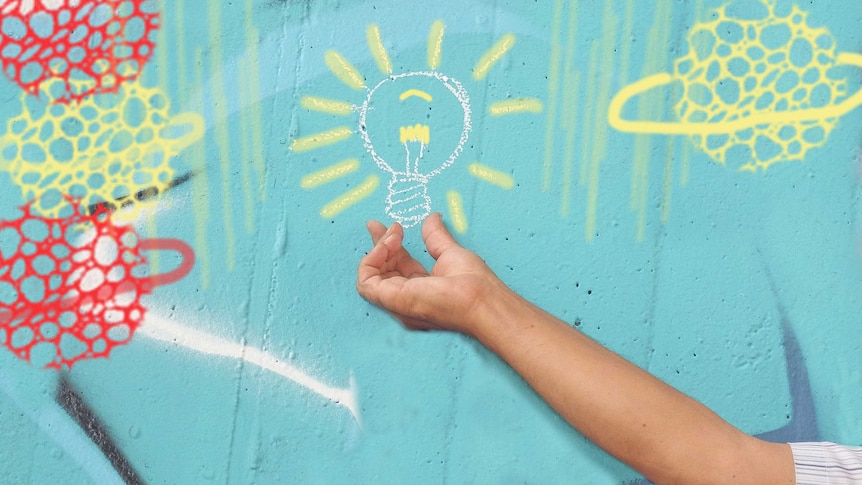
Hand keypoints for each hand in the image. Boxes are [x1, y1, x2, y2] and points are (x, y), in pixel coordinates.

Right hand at [356, 213, 502, 334]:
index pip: (397, 266)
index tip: (391, 226)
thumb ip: (436, 237)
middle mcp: (406, 298)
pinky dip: (371, 260)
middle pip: (383, 269)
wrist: (480, 299)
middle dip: (379, 244)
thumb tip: (431, 217)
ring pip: (371, 275)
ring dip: (378, 249)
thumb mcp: (450, 253)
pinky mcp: (391, 301)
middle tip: (381, 225)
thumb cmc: (473, 284)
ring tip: (394, 234)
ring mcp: (397, 302)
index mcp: (421, 289)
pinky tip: (388, 245)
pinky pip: (366, 281)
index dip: (390, 245)